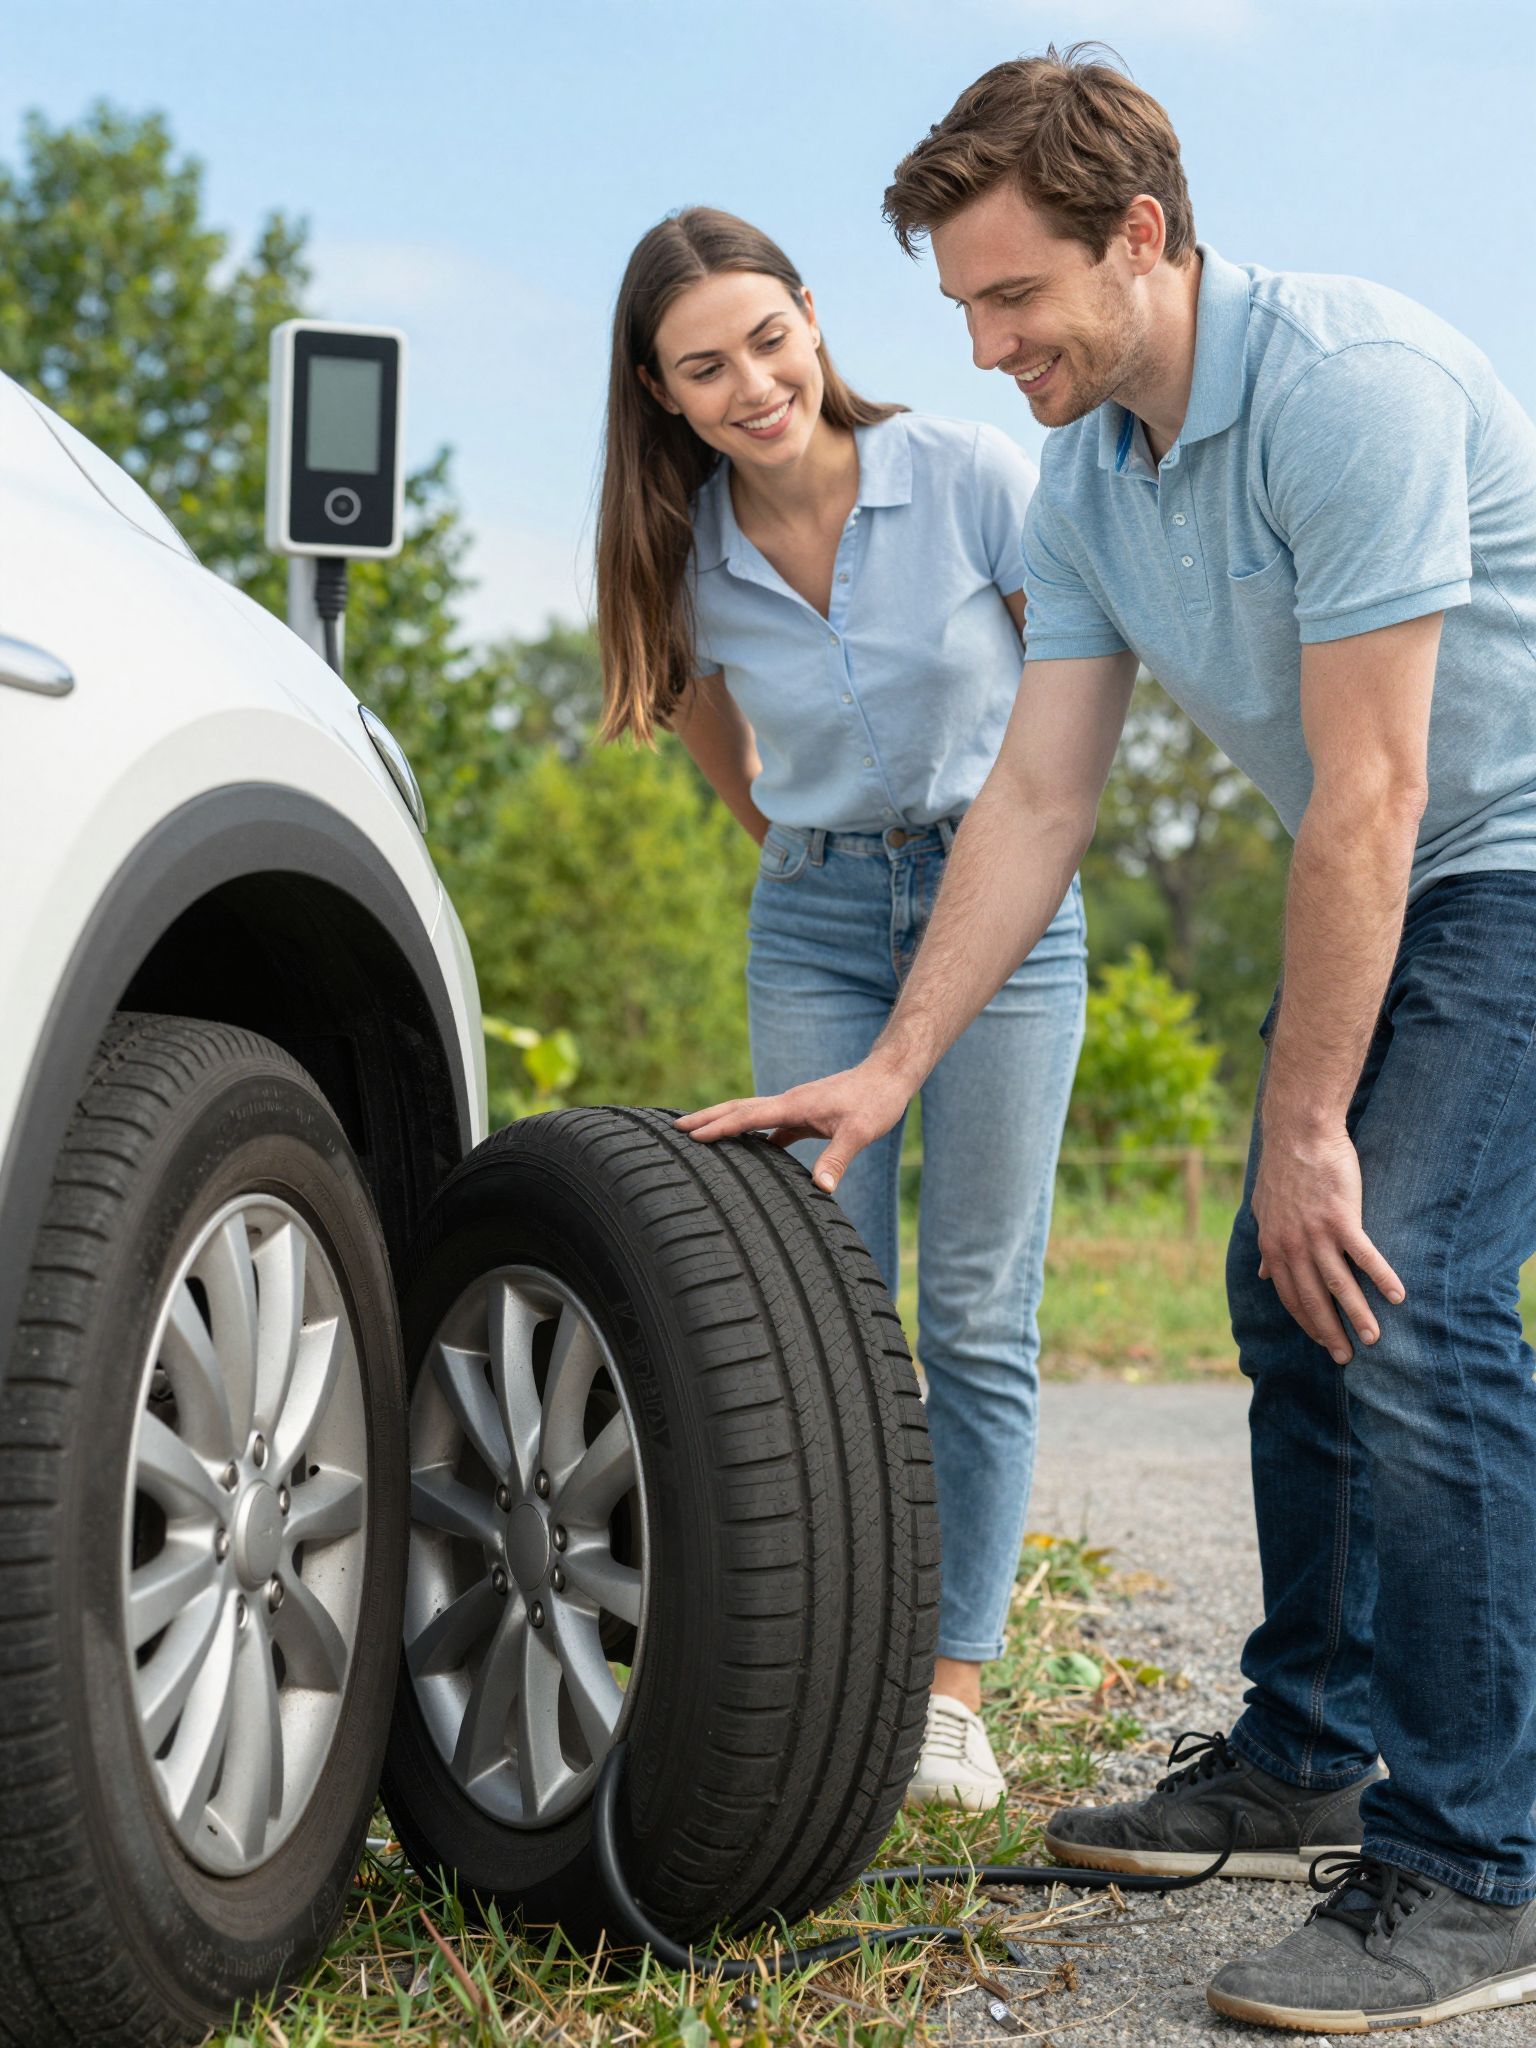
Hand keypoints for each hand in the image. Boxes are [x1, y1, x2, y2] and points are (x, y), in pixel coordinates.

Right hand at [676, 1058, 913, 1192]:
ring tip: (699, 1136)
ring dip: (725, 1123)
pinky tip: (750, 1150)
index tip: (689, 1135)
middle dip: (706, 1118)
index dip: (718, 1127)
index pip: (746, 1116)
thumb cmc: (876, 1102)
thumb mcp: (860, 1132)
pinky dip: (752, 1133)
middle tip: (674, 1128)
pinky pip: (769, 1124)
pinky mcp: (805, 1113)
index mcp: (793, 1105)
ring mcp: (795, 1107)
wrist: (889, 1076)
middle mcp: (788, 1102)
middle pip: (737, 1108)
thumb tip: (821, 1189)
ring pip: (751, 1114)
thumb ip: (838, 1159)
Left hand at [1252, 1119, 1404, 1362]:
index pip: (1290, 1296)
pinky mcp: (1342, 1219)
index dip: (1306, 1321)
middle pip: (1313, 1299)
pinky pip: (1364, 1256)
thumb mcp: (1264, 1211)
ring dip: (1357, 1315)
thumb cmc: (1284, 1170)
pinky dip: (1381, 1278)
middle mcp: (1292, 1247)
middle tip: (1345, 1357)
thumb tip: (1261, 1275)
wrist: (1298, 1133)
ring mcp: (1316, 1235)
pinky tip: (1398, 1296)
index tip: (1321, 1340)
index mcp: (1273, 1247)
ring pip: (1339, 1285)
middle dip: (1329, 1332)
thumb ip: (1266, 1246)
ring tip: (1372, 1339)